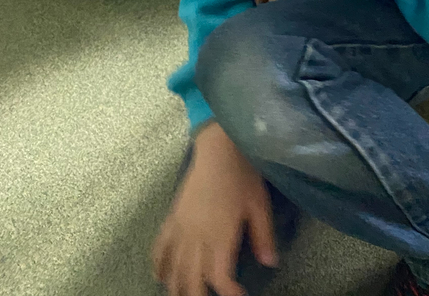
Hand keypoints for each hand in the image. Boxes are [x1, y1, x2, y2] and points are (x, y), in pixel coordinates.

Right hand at [153, 122, 276, 295]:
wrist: (218, 148)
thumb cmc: (242, 173)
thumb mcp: (259, 204)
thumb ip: (263, 235)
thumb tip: (270, 262)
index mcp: (220, 235)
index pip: (220, 277)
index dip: (229, 292)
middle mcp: (196, 237)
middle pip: (192, 280)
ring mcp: (181, 228)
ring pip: (173, 269)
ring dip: (177, 288)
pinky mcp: (172, 218)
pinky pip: (160, 247)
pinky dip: (158, 265)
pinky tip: (160, 277)